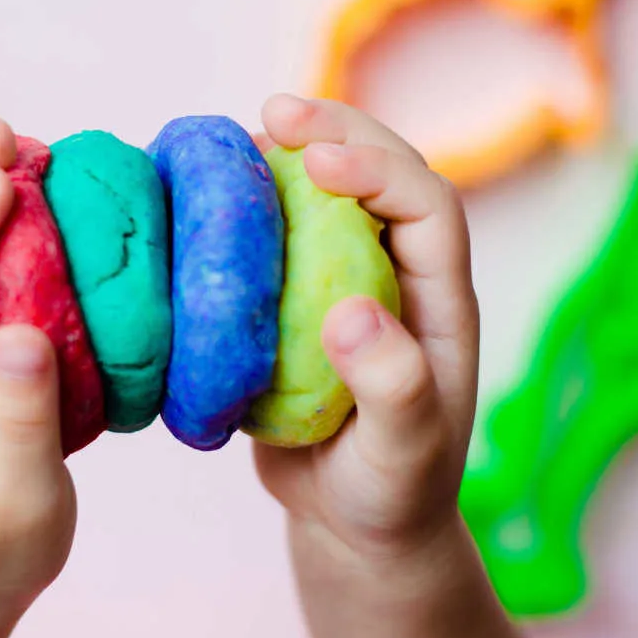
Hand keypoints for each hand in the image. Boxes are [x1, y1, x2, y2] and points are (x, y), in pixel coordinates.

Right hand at [253, 95, 516, 637]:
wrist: (354, 525)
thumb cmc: (391, 494)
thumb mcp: (404, 454)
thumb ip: (395, 388)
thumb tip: (352, 310)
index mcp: (438, 300)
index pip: (425, 206)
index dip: (379, 167)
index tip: (319, 160)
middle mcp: (396, 277)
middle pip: (379, 178)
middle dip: (333, 132)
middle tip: (272, 112)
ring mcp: (344, 286)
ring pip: (321, 200)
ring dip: (280, 163)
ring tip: (227, 144)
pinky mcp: (297, 305)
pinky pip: (273, 242)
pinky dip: (241, 214)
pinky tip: (199, 207)